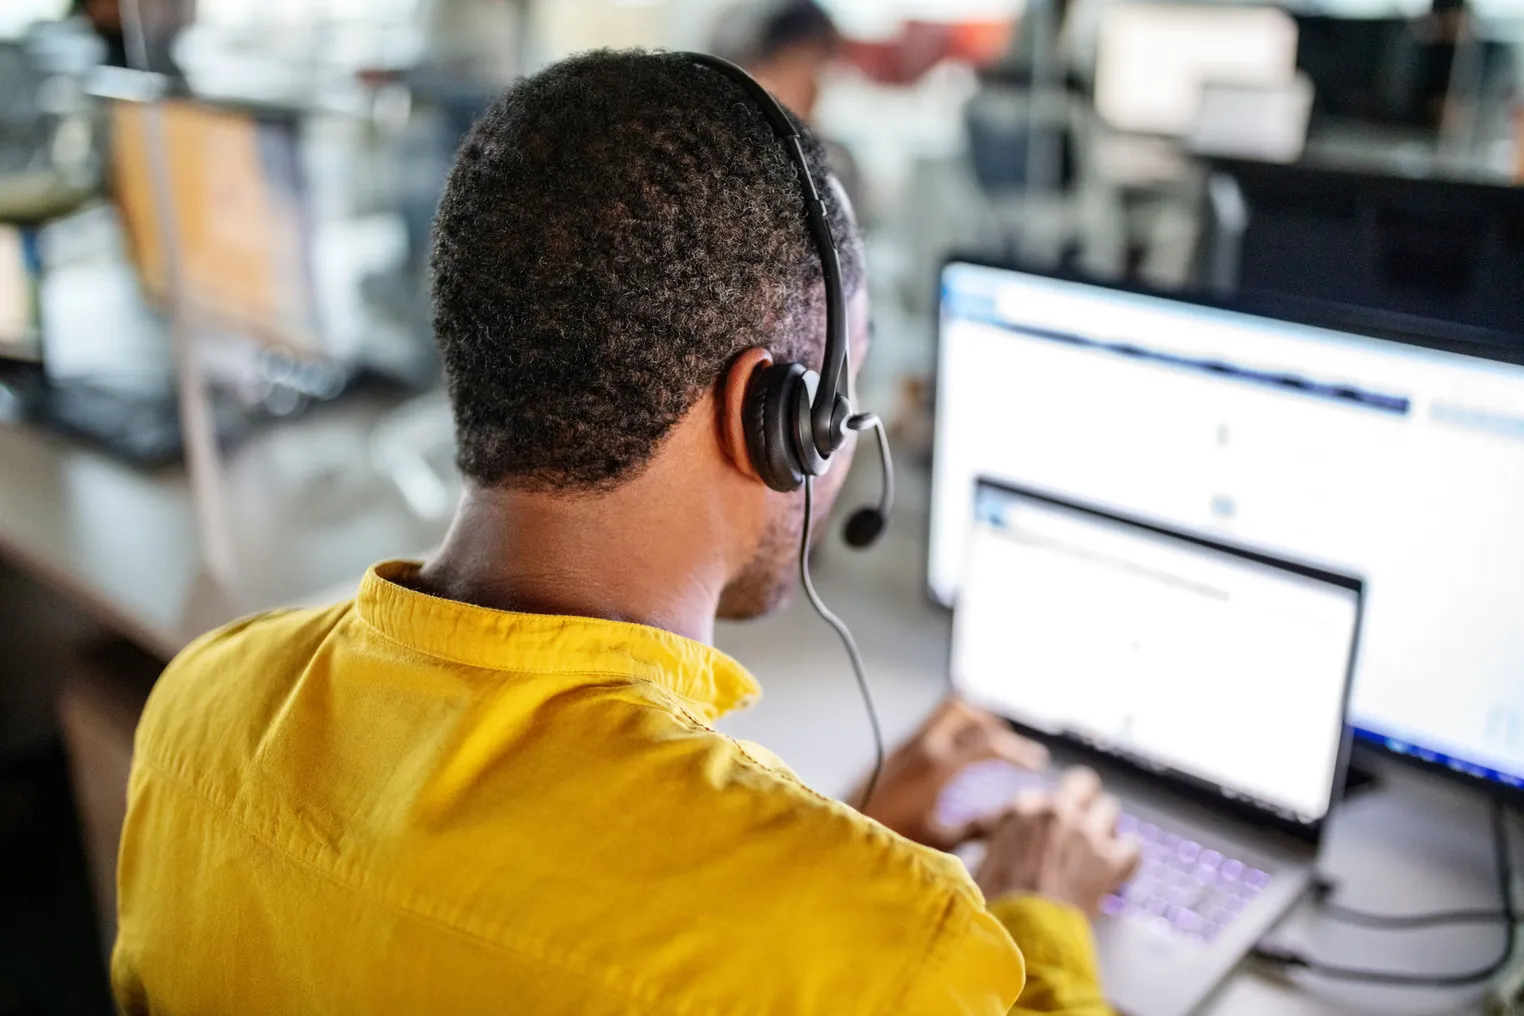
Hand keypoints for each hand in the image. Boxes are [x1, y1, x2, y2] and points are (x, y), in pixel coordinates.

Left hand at [854, 699, 1048, 851]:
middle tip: (1011, 748)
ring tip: (988, 746)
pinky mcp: (893, 750)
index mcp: (937, 768)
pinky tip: (958, 756)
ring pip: (946, 711)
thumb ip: (980, 826)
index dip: (1019, 752)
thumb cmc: (890, 842)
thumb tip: (1013, 820)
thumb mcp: (941, 840)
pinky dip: (952, 730)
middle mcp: (921, 747)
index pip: (990, 745)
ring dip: (972, 721)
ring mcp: (904, 745)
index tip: (1036, 763)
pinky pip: (931, 725)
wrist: (840, 840)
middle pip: (966, 710)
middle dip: (994, 725)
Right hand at [975, 767, 1140, 917]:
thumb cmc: (997, 901)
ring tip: (1100, 847)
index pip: (1040, 797)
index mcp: (1023, 810)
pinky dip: (1126, 860)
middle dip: (1085, 797)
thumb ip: (1000, 840)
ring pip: (1110, 807)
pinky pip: (1133, 846)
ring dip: (1106, 826)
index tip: (1046, 832)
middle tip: (1083, 819)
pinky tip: (1117, 873)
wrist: (1022, 930)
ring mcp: (1086, 833)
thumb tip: (1001, 843)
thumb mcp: (985, 859)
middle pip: (1083, 782)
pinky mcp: (1110, 860)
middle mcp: (1057, 812)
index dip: (1045, 818)